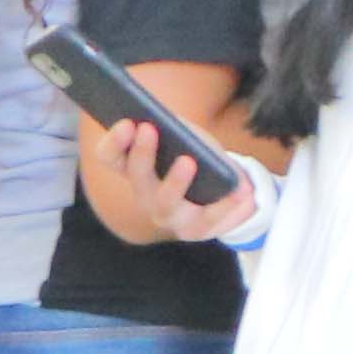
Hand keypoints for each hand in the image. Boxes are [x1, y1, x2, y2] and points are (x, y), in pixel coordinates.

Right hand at [67, 111, 264, 249]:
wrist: (221, 190)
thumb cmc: (197, 155)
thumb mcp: (185, 136)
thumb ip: (176, 129)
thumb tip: (172, 124)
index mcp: (134, 168)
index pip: (109, 156)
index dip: (113, 140)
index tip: (126, 122)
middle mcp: (145, 196)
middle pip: (136, 176)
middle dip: (141, 153)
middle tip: (148, 128)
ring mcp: (168, 217)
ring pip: (165, 203)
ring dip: (174, 181)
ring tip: (189, 161)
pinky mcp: (196, 231)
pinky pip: (210, 220)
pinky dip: (227, 205)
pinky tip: (243, 190)